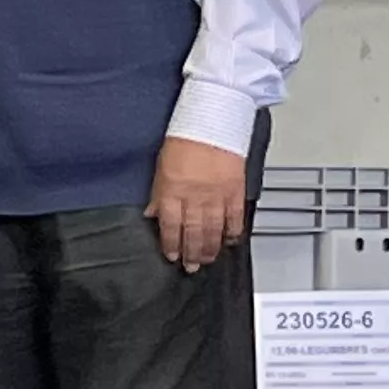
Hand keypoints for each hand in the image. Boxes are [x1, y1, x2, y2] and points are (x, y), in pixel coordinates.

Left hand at [149, 135, 251, 273]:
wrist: (212, 122)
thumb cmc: (184, 140)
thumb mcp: (160, 168)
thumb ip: (158, 195)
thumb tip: (153, 215)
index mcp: (173, 190)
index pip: (170, 226)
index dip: (170, 244)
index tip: (171, 255)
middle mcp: (195, 196)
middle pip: (193, 232)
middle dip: (191, 253)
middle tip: (191, 267)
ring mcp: (217, 195)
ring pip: (214, 230)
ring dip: (211, 248)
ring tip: (208, 260)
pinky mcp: (235, 191)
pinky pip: (235, 218)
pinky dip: (233, 232)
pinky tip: (230, 242)